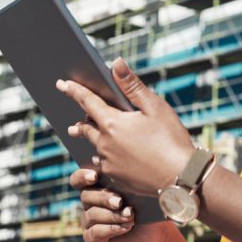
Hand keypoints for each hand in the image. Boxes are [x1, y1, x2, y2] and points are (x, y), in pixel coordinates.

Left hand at [57, 57, 195, 196]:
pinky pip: (102, 165)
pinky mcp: (115, 178)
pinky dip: (103, 157)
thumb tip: (116, 63)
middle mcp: (104, 144)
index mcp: (112, 123)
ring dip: (91, 140)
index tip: (61, 84)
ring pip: (94, 147)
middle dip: (80, 122)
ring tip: (89, 141)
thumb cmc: (171, 138)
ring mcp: (108, 163)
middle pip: (85, 128)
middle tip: (74, 121)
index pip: (87, 102)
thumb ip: (132, 85)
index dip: (73, 91)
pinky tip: (108, 158)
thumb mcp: (154, 107)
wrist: (181, 177)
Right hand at [70, 166, 177, 241]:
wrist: (158, 235)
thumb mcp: (142, 192)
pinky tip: (125, 227)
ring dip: (112, 215)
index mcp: (97, 186)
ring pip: (92, 214)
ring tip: (130, 216)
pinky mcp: (92, 240)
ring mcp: (89, 222)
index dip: (82, 176)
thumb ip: (130, 182)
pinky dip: (110, 229)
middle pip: (86, 196)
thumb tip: (126, 172)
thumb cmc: (149, 207)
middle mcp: (89, 204)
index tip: (94, 177)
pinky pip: (95, 233)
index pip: (79, 179)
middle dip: (103, 198)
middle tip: (119, 202)